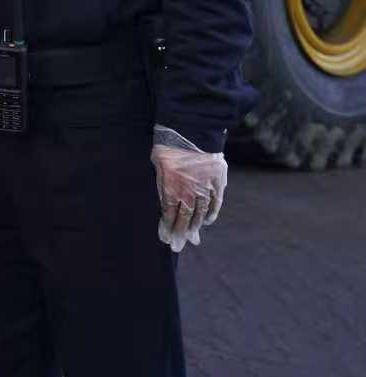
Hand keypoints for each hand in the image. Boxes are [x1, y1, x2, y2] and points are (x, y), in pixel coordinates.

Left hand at [150, 126, 226, 251]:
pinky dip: (211, 213)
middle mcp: (190, 192)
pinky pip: (216, 203)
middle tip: (177, 247)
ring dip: (195, 226)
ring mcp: (206, 188)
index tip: (165, 238)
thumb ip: (162, 185)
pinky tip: (206, 222)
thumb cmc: (168, 145)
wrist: (191, 130)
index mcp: (172, 188)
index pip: (170, 214)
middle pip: (185, 217)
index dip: (168, 227)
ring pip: (200, 213)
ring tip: (191, 238)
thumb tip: (165, 203)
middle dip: (180, 233)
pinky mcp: (218, 182)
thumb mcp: (158, 165)